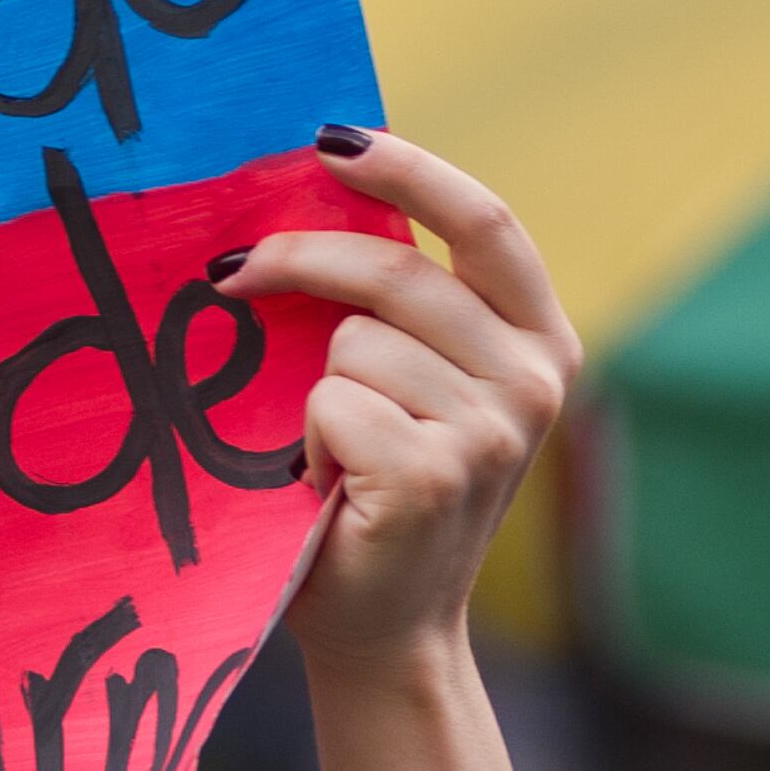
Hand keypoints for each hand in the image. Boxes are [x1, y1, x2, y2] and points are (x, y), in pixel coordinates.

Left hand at [214, 130, 581, 682]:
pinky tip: (330, 488)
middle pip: (396, 271)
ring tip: (333, 452)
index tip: (330, 140)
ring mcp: (491, 432)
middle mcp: (535, 382)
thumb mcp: (414, 385)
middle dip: (296, 259)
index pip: (486, 221)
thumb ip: (402, 305)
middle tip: (228, 272)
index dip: (409, 169)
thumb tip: (315, 188)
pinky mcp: (432, 476)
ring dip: (313, 389)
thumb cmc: (375, 494)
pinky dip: (307, 442)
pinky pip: (331, 403)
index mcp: (541, 343)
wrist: (383, 630)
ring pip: (353, 343)